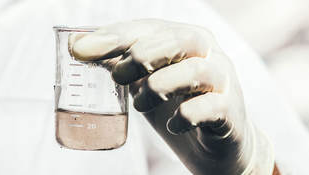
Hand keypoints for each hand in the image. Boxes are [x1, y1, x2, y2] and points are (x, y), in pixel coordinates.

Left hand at [69, 19, 274, 174]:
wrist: (219, 146)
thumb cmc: (180, 107)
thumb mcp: (147, 82)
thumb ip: (121, 64)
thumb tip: (78, 48)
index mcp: (187, 39)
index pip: (151, 28)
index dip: (115, 36)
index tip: (80, 50)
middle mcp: (209, 53)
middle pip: (180, 40)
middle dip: (142, 56)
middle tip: (118, 77)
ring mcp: (223, 82)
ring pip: (196, 72)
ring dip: (160, 87)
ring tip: (141, 104)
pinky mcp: (230, 112)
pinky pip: (210, 108)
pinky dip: (185, 116)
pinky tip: (173, 126)